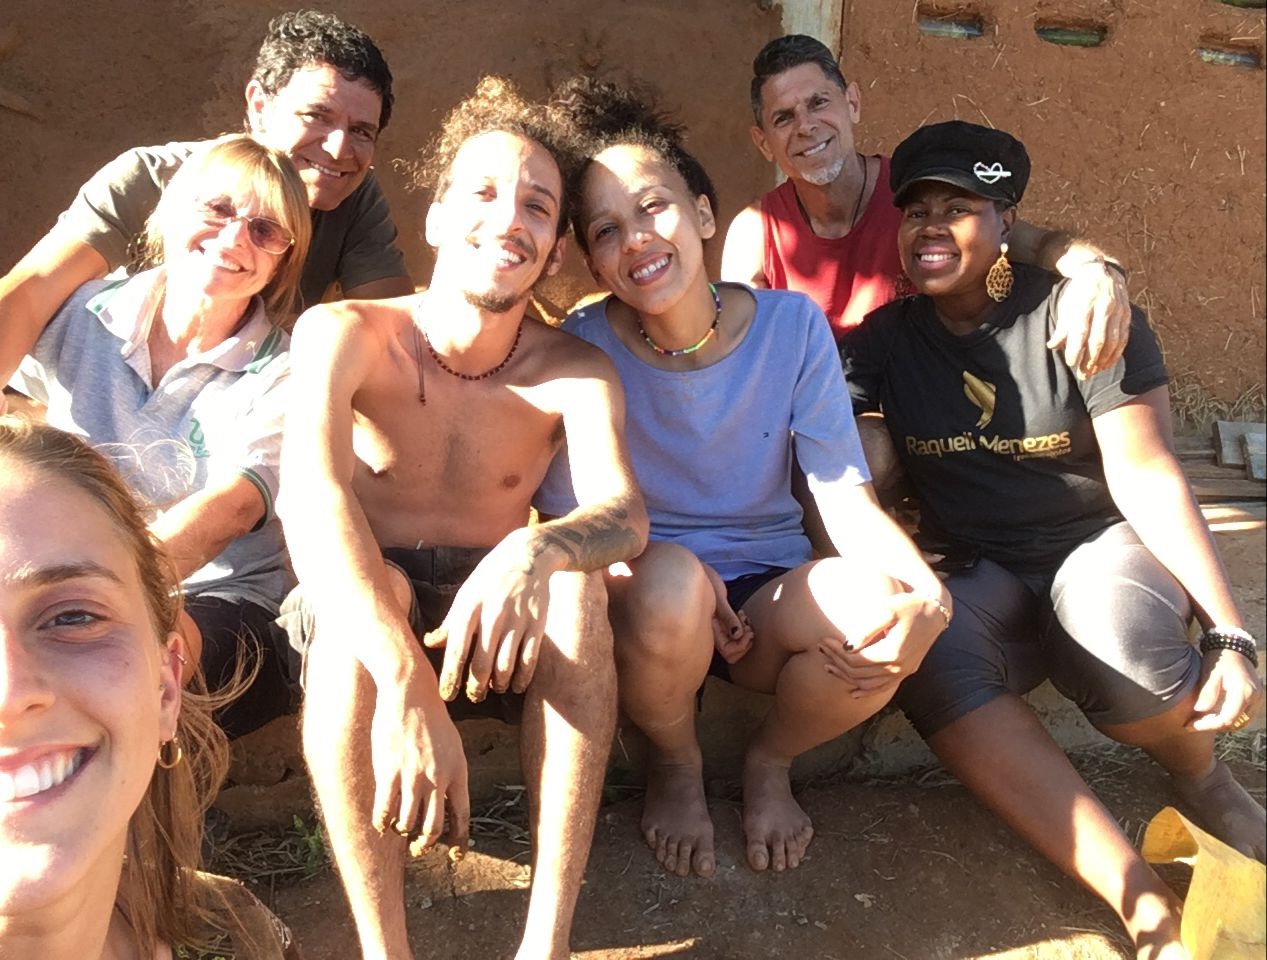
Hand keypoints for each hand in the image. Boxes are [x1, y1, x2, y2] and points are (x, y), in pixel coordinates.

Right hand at [370, 669, 470, 856]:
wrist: (410, 692)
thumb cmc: (431, 716)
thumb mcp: (452, 744)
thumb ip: (449, 771)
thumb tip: (445, 798)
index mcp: (458, 770)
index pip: (462, 816)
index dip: (459, 840)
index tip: (456, 854)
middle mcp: (438, 778)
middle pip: (434, 828)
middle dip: (426, 843)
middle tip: (419, 847)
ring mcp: (413, 777)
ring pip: (408, 823)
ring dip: (403, 831)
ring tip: (399, 829)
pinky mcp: (389, 772)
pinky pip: (385, 810)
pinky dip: (383, 823)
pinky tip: (381, 823)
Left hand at [425, 529, 551, 702]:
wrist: (527, 555)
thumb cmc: (489, 576)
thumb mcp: (465, 593)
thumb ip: (450, 622)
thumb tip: (431, 644)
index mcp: (469, 606)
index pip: (456, 650)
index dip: (450, 677)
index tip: (447, 695)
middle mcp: (493, 614)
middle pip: (481, 664)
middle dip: (475, 687)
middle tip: (474, 696)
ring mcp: (518, 620)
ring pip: (506, 666)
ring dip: (498, 685)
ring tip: (494, 689)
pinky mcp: (537, 624)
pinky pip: (530, 659)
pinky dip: (522, 678)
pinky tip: (516, 685)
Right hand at [701, 563, 752, 664]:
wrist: (696, 570)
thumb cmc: (704, 581)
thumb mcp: (718, 598)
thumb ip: (727, 617)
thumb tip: (737, 635)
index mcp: (711, 631)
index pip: (729, 653)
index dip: (741, 646)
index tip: (746, 630)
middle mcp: (714, 633)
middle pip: (732, 655)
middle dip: (745, 644)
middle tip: (748, 627)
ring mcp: (717, 628)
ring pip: (734, 645)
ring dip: (744, 636)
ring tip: (745, 620)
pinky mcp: (720, 620)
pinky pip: (733, 633)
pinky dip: (742, 627)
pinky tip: (741, 614)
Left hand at [819, 592, 946, 696]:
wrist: (936, 611)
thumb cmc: (910, 605)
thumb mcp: (888, 610)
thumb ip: (867, 629)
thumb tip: (847, 646)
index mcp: (892, 653)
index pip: (855, 660)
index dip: (836, 652)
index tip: (823, 640)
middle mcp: (898, 668)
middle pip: (858, 673)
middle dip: (837, 661)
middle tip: (821, 648)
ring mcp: (903, 672)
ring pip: (868, 684)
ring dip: (846, 677)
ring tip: (827, 666)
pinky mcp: (906, 672)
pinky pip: (882, 688)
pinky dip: (866, 691)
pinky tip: (853, 692)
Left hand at [1048, 261, 1129, 377]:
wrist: (1101, 273)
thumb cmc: (1079, 293)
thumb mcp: (1066, 306)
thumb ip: (1061, 327)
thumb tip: (1052, 346)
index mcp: (1085, 303)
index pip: (1081, 331)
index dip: (1076, 349)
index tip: (1071, 363)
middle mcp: (1104, 306)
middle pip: (1098, 338)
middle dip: (1090, 359)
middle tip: (1083, 374)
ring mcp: (1118, 310)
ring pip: (1113, 340)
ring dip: (1103, 360)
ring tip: (1094, 372)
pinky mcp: (1127, 315)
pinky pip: (1123, 338)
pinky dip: (1116, 353)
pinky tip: (1107, 364)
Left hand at [1188, 649, 1262, 731]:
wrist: (1233, 647)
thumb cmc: (1219, 658)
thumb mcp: (1211, 673)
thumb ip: (1207, 693)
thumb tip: (1199, 711)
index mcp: (1243, 692)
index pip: (1226, 719)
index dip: (1208, 725)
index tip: (1190, 725)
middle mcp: (1254, 698)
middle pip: (1234, 723)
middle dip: (1212, 726)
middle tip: (1192, 724)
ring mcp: (1257, 699)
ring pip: (1239, 722)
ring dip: (1220, 724)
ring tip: (1199, 720)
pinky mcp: (1255, 699)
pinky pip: (1242, 716)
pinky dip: (1228, 718)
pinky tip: (1211, 715)